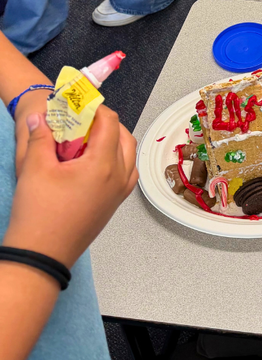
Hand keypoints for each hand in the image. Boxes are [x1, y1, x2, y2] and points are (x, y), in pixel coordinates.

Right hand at [4, 108, 137, 268]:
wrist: (42, 256)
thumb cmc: (40, 217)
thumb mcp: (34, 169)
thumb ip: (39, 137)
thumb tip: (40, 118)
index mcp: (104, 165)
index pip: (110, 123)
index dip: (96, 108)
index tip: (82, 103)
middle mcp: (119, 178)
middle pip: (125, 136)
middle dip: (107, 124)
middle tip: (84, 120)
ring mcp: (120, 193)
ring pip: (128, 155)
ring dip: (114, 141)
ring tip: (88, 139)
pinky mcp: (114, 204)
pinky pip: (125, 173)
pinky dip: (115, 160)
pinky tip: (92, 162)